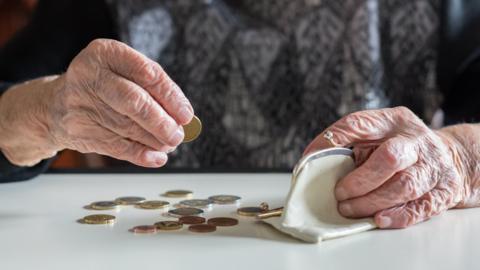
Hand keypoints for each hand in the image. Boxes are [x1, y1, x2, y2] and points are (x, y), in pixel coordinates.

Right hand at [0, 39, 192, 166]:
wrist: (56, 105)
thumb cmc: (103, 86)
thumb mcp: (123, 72)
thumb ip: (152, 88)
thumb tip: (183, 116)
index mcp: (105, 53)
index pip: (146, 73)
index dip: (170, 96)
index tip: (186, 114)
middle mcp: (89, 75)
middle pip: (134, 101)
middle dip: (161, 122)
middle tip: (178, 135)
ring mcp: (80, 104)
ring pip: (127, 127)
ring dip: (154, 140)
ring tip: (170, 144)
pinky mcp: (78, 130)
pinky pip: (116, 146)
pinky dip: (140, 154)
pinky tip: (156, 157)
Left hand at [304, 107, 465, 227]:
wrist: (450, 157)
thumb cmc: (401, 147)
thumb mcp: (378, 135)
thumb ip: (351, 145)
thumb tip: (314, 165)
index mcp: (393, 121)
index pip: (359, 124)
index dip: (331, 141)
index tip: (310, 159)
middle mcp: (416, 140)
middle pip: (389, 158)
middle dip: (359, 181)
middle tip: (339, 194)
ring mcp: (433, 165)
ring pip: (404, 186)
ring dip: (371, 202)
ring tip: (350, 209)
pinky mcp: (444, 189)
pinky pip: (421, 206)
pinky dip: (397, 216)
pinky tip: (378, 219)